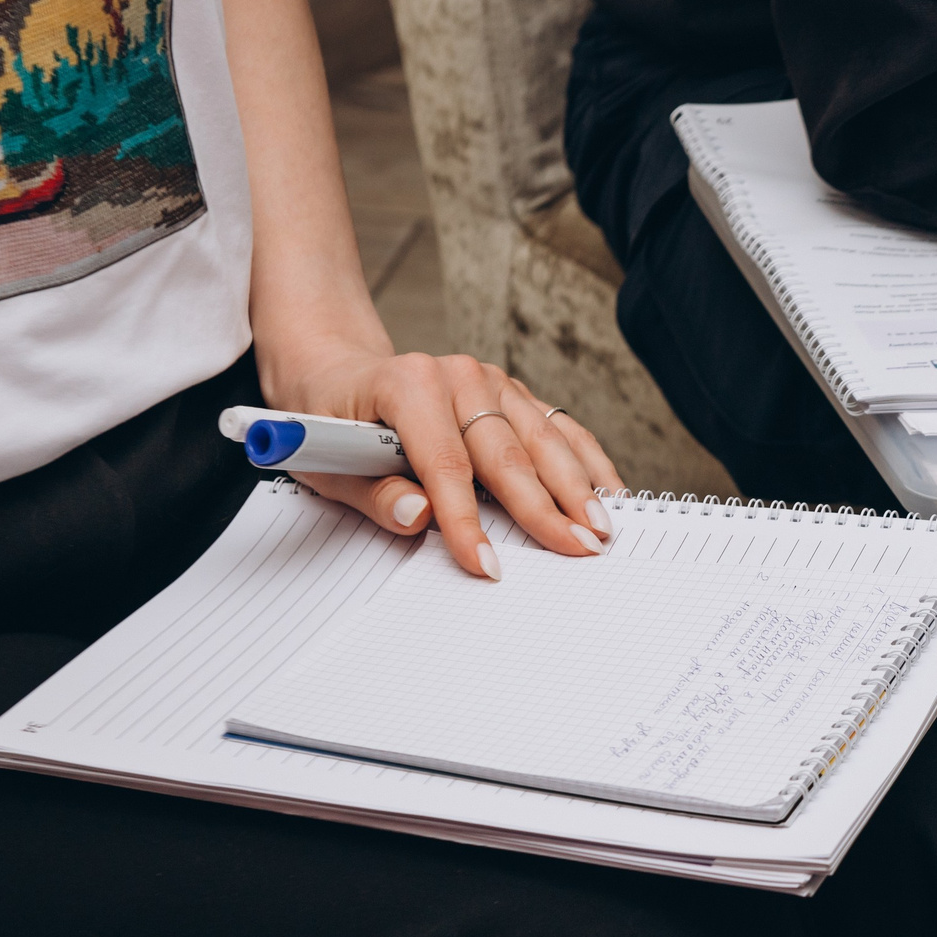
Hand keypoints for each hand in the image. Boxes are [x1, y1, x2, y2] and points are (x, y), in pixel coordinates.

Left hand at [266, 336, 625, 578]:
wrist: (338, 370)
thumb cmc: (330, 417)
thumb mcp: (326, 463)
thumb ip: (372, 493)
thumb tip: (418, 517)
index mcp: (408, 385)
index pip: (446, 463)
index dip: (468, 521)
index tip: (488, 566)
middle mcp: (458, 375)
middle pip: (508, 452)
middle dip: (546, 507)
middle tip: (578, 549)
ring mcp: (490, 381)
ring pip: (543, 438)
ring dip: (576, 486)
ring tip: (603, 528)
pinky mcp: (510, 393)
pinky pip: (557, 426)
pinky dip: (586, 460)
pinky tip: (610, 492)